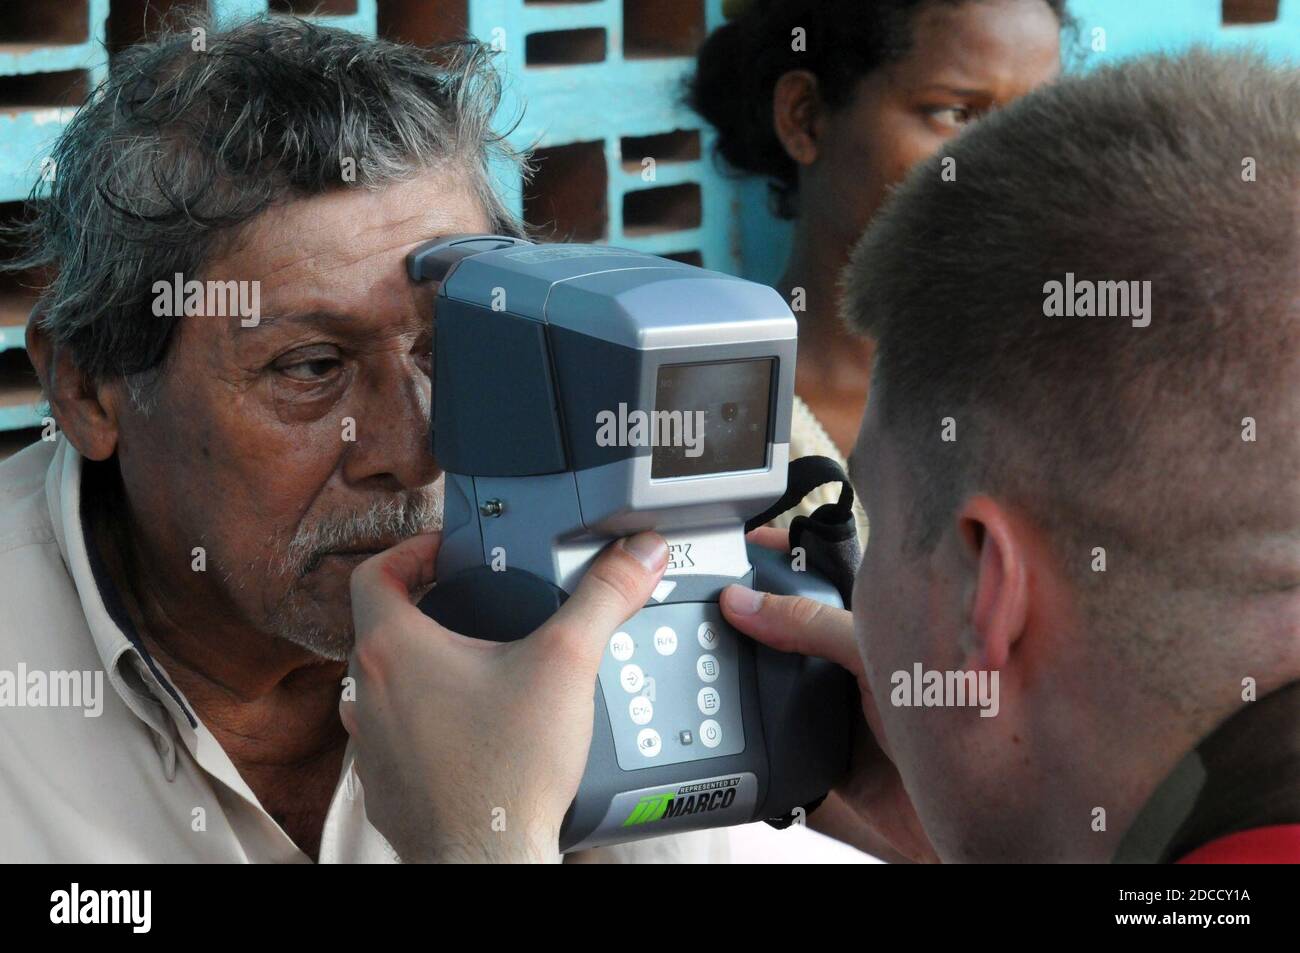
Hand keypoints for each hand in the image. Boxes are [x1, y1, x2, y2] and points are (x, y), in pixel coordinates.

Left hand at [342, 530, 667, 862]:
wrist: (488, 859)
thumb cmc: (509, 770)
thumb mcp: (567, 663)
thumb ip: (603, 598)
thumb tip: (638, 554)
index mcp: (393, 650)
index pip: (376, 573)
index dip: (412, 551)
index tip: (448, 553)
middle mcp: (367, 694)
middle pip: (384, 627)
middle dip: (431, 609)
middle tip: (480, 604)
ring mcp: (371, 745)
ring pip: (386, 685)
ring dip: (424, 669)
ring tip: (480, 667)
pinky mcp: (388, 786)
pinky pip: (397, 737)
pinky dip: (427, 723)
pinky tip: (475, 729)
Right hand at [720, 528, 939, 862]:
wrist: (966, 814)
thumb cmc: (957, 718)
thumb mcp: (876, 651)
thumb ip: (812, 624)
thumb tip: (744, 602)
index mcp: (870, 619)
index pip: (815, 573)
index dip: (777, 556)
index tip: (735, 543)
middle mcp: (848, 660)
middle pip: (782, 626)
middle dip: (746, 614)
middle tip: (702, 600)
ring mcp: (831, 706)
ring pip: (770, 681)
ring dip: (741, 675)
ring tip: (705, 658)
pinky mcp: (817, 754)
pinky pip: (768, 736)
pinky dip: (747, 733)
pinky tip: (730, 721)